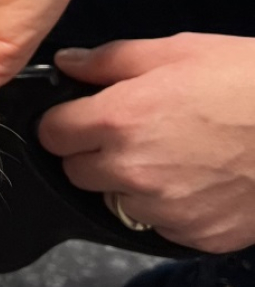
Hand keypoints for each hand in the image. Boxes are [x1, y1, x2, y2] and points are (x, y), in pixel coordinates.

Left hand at [38, 34, 254, 253]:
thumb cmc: (250, 82)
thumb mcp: (179, 51)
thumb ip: (110, 60)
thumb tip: (67, 63)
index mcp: (118, 120)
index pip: (51, 134)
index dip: (65, 123)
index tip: (82, 117)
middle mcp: (130, 170)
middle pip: (76, 171)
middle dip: (93, 153)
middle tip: (136, 132)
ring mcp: (160, 208)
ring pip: (114, 200)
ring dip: (130, 183)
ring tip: (176, 155)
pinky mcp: (190, 235)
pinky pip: (157, 223)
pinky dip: (169, 207)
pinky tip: (200, 180)